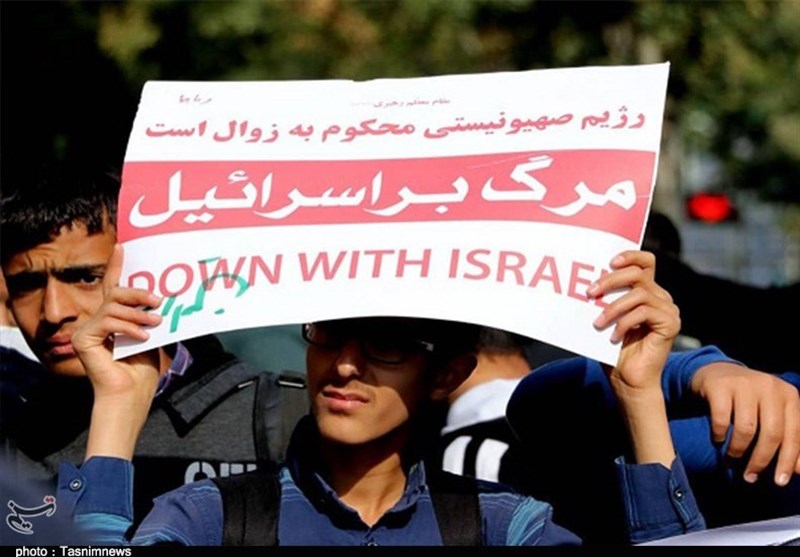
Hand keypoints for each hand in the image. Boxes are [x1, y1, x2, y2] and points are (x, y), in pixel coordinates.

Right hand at [71, 244, 163, 458]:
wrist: (131, 395)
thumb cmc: (143, 371)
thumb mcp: (153, 335)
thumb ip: (152, 316)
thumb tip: (163, 297)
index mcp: (115, 319)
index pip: (114, 288)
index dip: (118, 266)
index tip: (123, 246)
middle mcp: (99, 321)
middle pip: (116, 291)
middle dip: (138, 291)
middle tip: (158, 300)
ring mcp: (89, 329)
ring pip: (113, 304)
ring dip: (138, 312)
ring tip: (155, 323)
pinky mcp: (84, 338)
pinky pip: (108, 320)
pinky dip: (128, 327)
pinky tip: (142, 336)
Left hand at [588, 250, 680, 465]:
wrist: (626, 380)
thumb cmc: (611, 349)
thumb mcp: (603, 317)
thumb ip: (602, 297)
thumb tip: (584, 280)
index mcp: (646, 291)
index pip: (645, 261)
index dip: (629, 255)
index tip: (608, 261)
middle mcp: (660, 297)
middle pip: (638, 274)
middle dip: (611, 280)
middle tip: (589, 292)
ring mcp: (668, 310)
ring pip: (639, 293)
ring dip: (613, 306)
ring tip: (598, 323)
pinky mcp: (671, 324)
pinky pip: (644, 312)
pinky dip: (624, 322)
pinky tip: (614, 336)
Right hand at [691, 362, 799, 485]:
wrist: (717, 372)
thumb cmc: (749, 400)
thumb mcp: (772, 414)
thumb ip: (786, 438)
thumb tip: (798, 471)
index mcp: (789, 396)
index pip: (794, 434)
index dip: (788, 460)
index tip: (780, 482)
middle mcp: (770, 387)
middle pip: (771, 433)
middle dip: (761, 460)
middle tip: (750, 477)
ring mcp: (744, 384)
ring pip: (747, 428)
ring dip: (738, 451)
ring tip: (731, 461)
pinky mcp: (720, 386)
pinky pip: (722, 419)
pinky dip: (720, 435)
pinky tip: (718, 440)